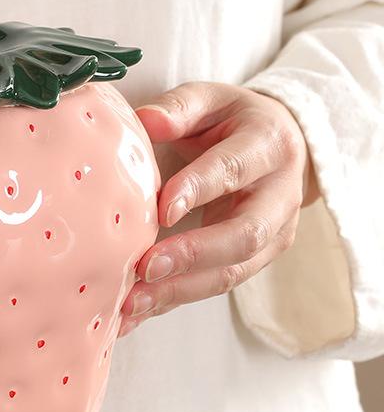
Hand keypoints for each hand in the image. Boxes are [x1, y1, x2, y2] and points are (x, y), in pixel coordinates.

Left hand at [119, 82, 317, 334]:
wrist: (277, 146)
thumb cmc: (230, 121)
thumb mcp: (209, 100)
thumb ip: (179, 108)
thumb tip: (145, 120)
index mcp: (267, 145)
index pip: (234, 170)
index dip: (199, 190)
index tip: (162, 209)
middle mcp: (279, 195)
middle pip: (244, 233)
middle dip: (194, 254)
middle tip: (146, 267)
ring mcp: (273, 235)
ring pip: (232, 271)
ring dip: (179, 290)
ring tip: (131, 303)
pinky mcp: (256, 261)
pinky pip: (216, 286)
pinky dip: (174, 300)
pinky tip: (136, 312)